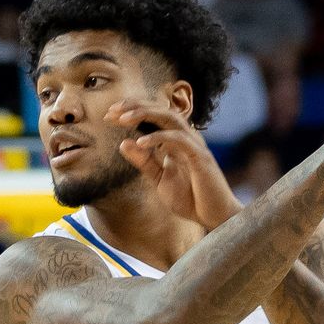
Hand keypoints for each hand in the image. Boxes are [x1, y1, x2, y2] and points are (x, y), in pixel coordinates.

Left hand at [106, 100, 240, 229]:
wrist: (215, 217)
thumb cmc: (191, 198)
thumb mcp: (160, 179)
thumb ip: (144, 162)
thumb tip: (123, 143)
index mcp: (175, 140)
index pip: (153, 116)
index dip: (131, 111)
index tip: (108, 115)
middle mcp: (185, 137)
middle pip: (160, 110)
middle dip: (135, 106)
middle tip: (112, 110)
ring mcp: (194, 145)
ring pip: (170, 117)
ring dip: (145, 114)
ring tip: (122, 118)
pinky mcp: (200, 156)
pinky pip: (178, 140)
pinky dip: (159, 137)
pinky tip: (140, 142)